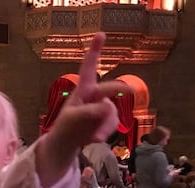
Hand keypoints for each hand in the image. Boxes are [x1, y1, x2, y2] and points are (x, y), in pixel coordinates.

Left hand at [37, 32, 131, 187]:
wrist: (64, 146)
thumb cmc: (64, 128)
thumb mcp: (73, 119)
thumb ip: (90, 112)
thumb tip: (108, 107)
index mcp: (82, 90)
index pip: (89, 68)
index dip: (94, 51)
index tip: (100, 34)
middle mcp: (94, 96)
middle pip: (111, 89)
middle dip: (118, 90)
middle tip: (130, 91)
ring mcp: (101, 109)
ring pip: (113, 111)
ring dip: (107, 125)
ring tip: (95, 138)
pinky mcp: (105, 121)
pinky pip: (112, 124)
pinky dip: (104, 133)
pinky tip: (93, 140)